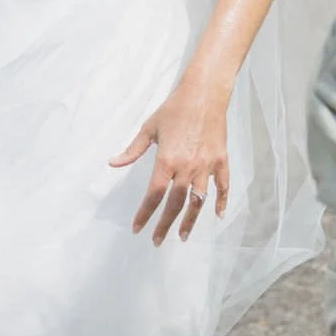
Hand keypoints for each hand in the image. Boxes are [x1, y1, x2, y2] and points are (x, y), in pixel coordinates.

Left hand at [110, 84, 228, 244]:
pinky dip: (221, 201)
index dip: (145, 214)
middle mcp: (187, 167)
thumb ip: (133, 150)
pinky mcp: (221, 160)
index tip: (137, 228)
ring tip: (183, 235)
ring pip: (198, 200)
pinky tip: (218, 215)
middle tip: (157, 240)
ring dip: (190, 220)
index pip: (154, 194)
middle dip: (165, 224)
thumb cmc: (174, 109)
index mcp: (167, 159)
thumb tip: (113, 163)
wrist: (204, 94)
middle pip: (175, 203)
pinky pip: (223, 186)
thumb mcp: (149, 128)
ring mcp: (206, 165)